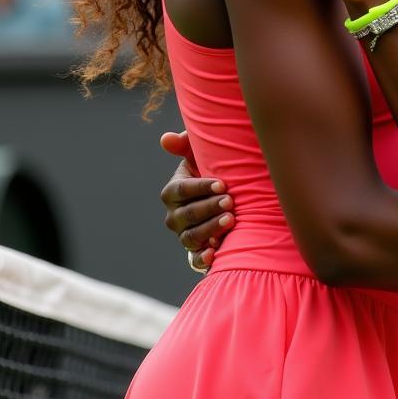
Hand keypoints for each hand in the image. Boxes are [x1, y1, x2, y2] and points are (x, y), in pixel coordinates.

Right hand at [159, 131, 234, 270]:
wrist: (223, 201)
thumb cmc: (210, 172)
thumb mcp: (198, 157)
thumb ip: (184, 144)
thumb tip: (166, 138)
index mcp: (172, 192)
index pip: (181, 190)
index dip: (200, 187)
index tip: (222, 184)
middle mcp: (174, 216)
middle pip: (188, 214)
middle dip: (209, 208)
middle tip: (230, 201)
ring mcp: (184, 235)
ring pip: (192, 236)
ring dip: (210, 229)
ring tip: (231, 220)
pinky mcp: (195, 252)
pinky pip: (194, 259)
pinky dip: (203, 258)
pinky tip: (216, 252)